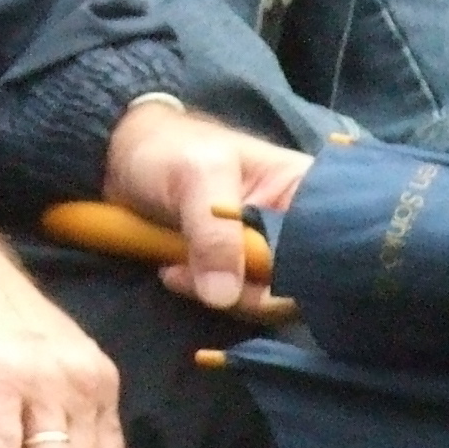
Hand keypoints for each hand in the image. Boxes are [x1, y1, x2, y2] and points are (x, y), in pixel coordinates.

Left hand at [102, 99, 312, 313]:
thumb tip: (225, 296)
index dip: (304, 271)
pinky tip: (173, 272)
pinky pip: (236, 299)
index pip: (329, 244)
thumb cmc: (169, 149)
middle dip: (254, 291)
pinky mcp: (236, 269)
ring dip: (222, 295)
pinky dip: (206, 295)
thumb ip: (216, 233)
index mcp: (306, 189)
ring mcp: (266, 250)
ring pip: (268, 297)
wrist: (119, 158)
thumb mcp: (197, 177)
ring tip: (177, 268)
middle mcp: (296, 224)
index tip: (260, 280)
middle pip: (302, 281)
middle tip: (204, 277)